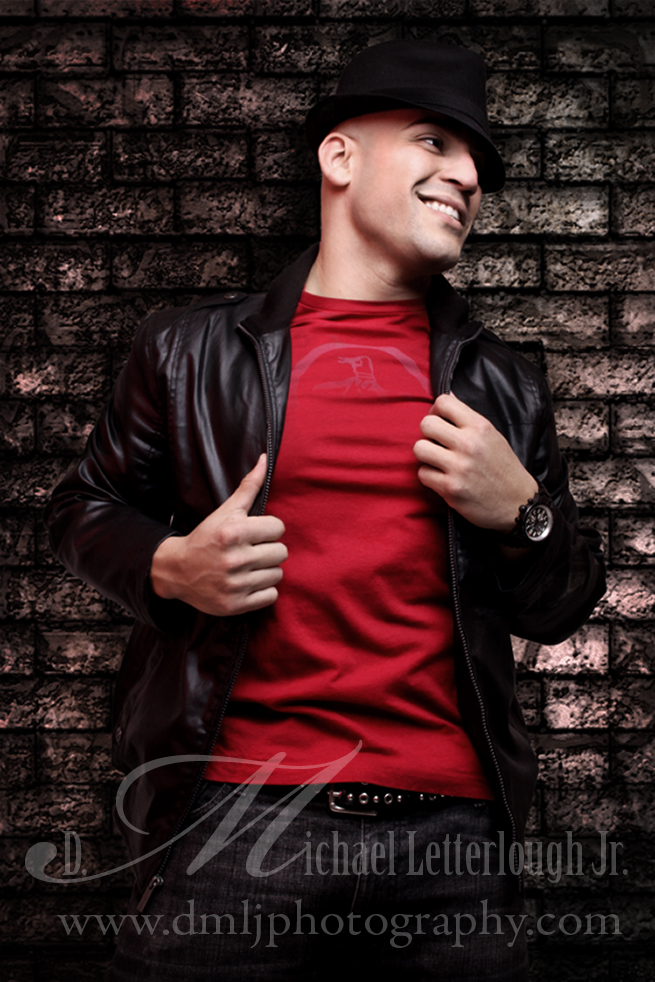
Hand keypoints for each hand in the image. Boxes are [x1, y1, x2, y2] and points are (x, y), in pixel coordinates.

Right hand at [150, 454, 287, 615]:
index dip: (269, 529)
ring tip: (250, 566)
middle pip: (282, 552)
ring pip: (278, 574)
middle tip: (253, 550)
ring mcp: (234, 584)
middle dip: (270, 550)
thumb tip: (266, 458)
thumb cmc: (206, 537)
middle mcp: (234, 559)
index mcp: (232, 533)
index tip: (256, 533)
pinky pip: (271, 596)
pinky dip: (263, 590)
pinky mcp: (235, 605)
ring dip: (267, 570)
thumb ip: (249, 486)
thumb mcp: (225, 511)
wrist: (176, 571)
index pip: (278, 528)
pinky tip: (249, 582)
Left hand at [413, 393, 537, 531]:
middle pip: (426, 424)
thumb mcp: (493, 436)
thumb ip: (469, 419)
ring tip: (437, 461)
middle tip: (437, 443)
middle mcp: (468, 444)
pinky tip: (442, 478)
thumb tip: (447, 397)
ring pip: (419, 448)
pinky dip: (429, 476)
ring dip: (426, 455)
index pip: (444, 402)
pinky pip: (423, 474)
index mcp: (480, 426)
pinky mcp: (450, 488)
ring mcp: (458, 467)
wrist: (518, 503)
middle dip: (428, 433)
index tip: (440, 421)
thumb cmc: (504, 469)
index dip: (436, 411)